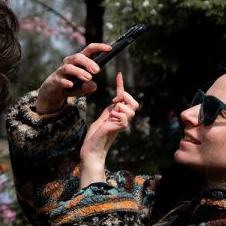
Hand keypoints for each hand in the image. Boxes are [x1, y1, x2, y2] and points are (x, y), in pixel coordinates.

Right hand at [34, 42, 112, 114]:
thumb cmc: (70, 85)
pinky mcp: (55, 81)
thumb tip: (93, 85)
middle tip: (97, 71)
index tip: (110, 48)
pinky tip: (71, 85)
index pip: (89, 50)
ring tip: (88, 78)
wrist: (52, 91)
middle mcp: (69, 63)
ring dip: (79, 72)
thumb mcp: (82, 87)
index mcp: (79, 61)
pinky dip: (66, 82)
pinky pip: (61, 80)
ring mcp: (61, 71)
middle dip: (88, 63)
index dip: (99, 47)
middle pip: (78, 57)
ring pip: (69, 67)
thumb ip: (88, 86)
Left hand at [78, 72, 139, 186]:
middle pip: (134, 104)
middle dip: (126, 97)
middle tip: (114, 99)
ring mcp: (121, 125)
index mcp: (118, 115)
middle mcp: (122, 119)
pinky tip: (110, 118)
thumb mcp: (102, 118)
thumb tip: (116, 100)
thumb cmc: (95, 137)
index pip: (125, 98)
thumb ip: (110, 110)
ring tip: (111, 112)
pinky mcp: (117, 129)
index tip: (118, 74)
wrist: (90, 150)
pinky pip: (124, 118)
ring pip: (131, 110)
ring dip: (121, 107)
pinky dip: (118, 115)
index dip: (121, 85)